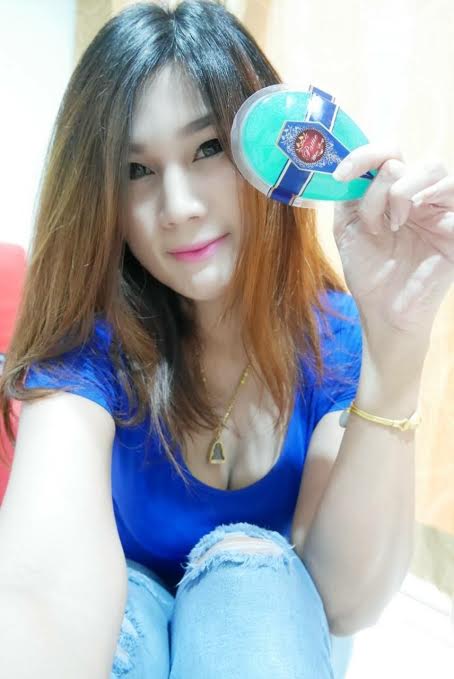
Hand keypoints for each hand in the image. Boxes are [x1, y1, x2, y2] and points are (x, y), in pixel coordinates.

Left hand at [332, 144, 453, 362]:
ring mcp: (440, 209)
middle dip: (381, 183)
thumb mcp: (348, 228)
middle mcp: (418, 195)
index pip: (387, 153)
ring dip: (402, 190)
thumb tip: (355, 165)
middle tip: (371, 219)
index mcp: (392, 191)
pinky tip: (410, 220)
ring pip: (434, 169)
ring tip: (392, 224)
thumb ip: (350, 194)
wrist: (382, 310)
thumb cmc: (368, 271)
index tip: (340, 175)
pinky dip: (429, 198)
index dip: (363, 155)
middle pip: (409, 157)